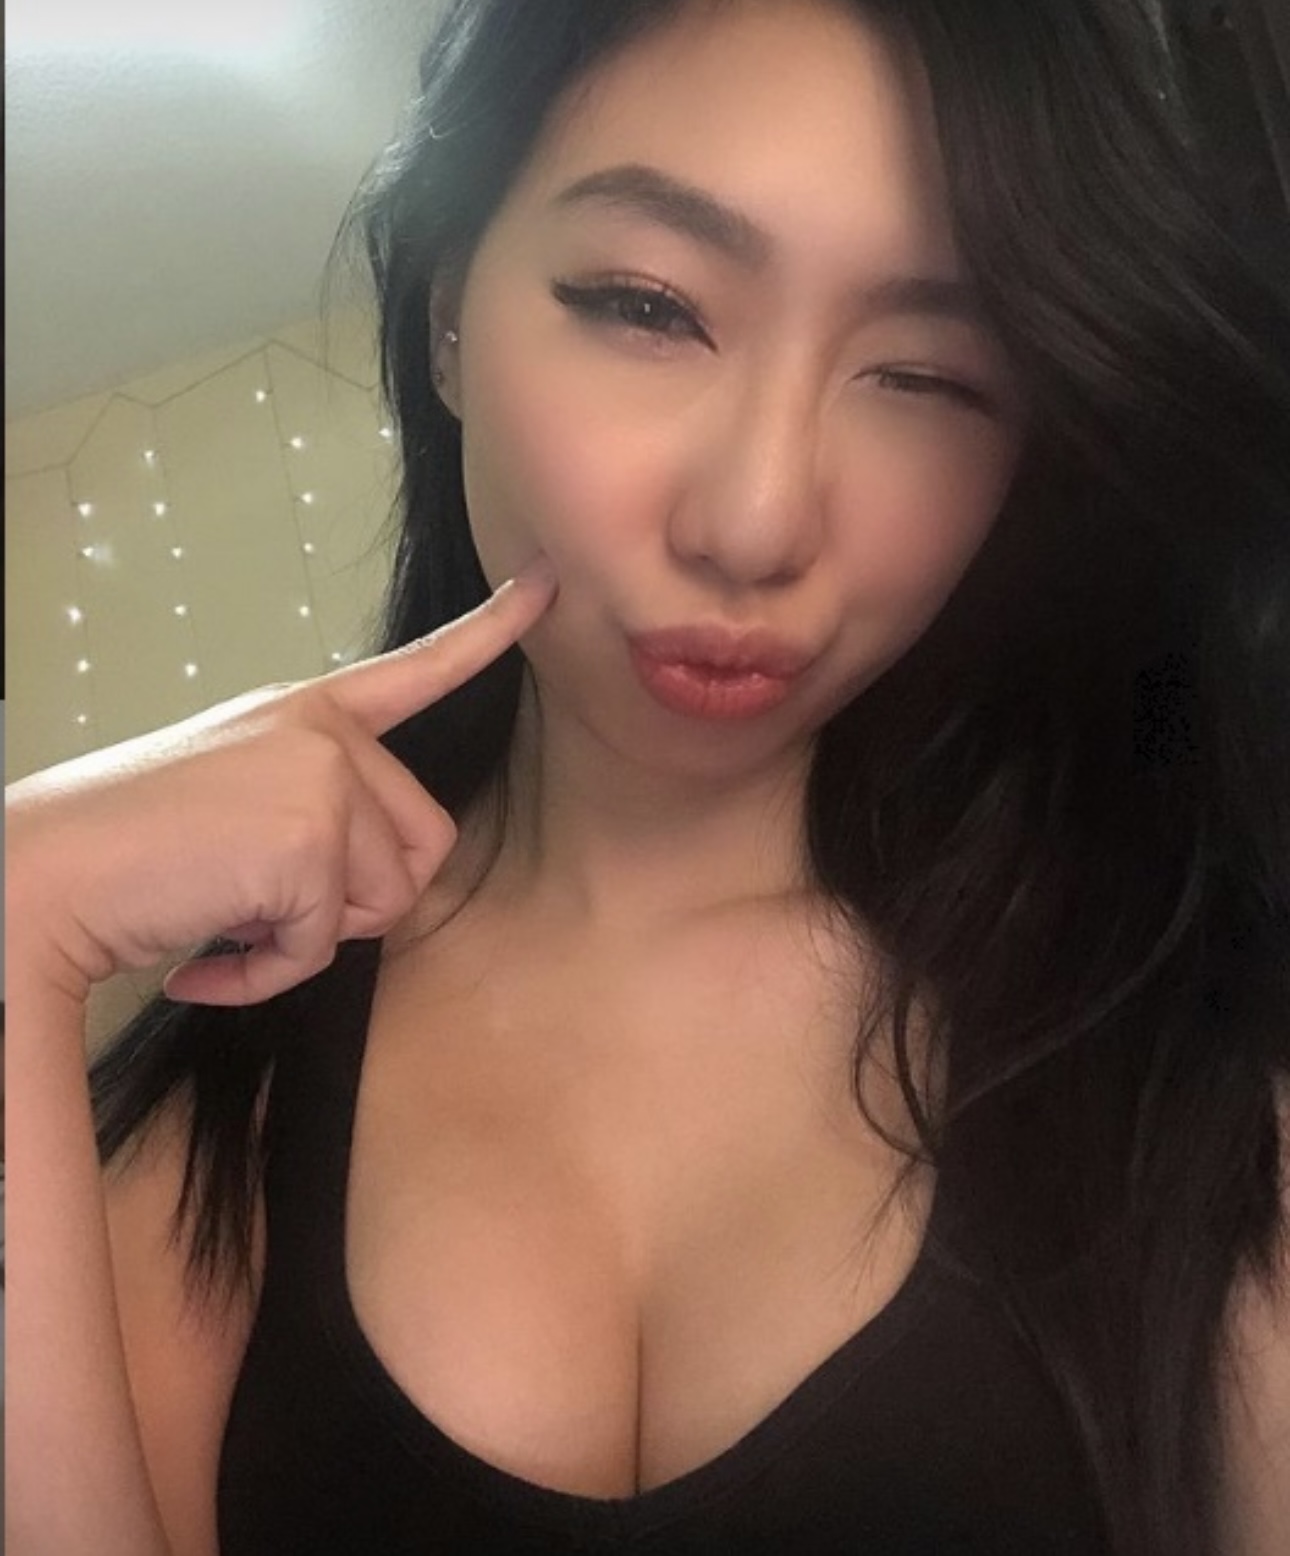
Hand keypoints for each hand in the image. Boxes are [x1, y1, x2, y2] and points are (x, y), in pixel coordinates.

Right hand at [6, 558, 556, 1008]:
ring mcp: (324, 776)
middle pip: (423, 846)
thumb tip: (375, 885)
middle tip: (263, 901)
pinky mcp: (312, 838)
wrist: (43, 878)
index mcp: (308, 713)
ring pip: (387, 899)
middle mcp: (327, 733)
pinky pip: (330, 944)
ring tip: (229, 915)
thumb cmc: (131, 853)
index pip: (418, 669)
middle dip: (356, 902)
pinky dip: (270, 972)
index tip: (550, 582)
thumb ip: (319, 814)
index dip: (493, 630)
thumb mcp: (242, 807)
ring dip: (310, 937)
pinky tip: (206, 952)